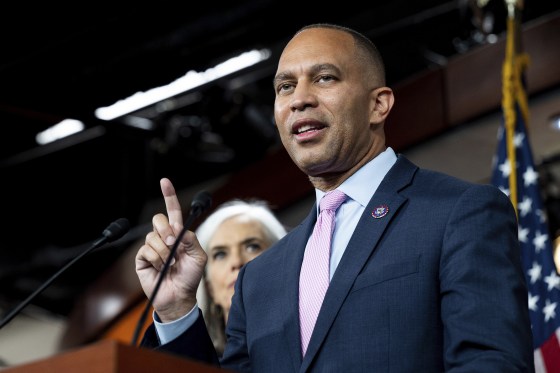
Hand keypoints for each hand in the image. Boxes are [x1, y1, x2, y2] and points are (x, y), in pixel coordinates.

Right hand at [135, 178, 207, 321]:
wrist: (179, 296)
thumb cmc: (190, 277)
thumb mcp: (199, 256)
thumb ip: (191, 239)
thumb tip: (177, 230)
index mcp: (178, 234)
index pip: (173, 211)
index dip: (168, 195)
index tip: (164, 181)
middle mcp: (164, 237)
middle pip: (159, 219)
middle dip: (167, 231)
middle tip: (174, 246)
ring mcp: (152, 247)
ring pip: (153, 236)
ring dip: (164, 251)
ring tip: (170, 263)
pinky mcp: (142, 258)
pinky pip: (147, 249)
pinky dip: (156, 259)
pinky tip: (160, 268)